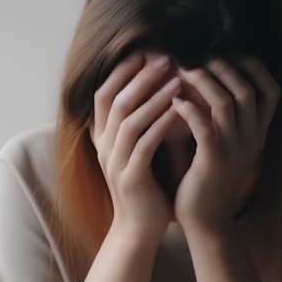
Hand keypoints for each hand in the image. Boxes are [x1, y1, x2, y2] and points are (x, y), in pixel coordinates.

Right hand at [91, 53, 182, 241]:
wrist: (138, 229)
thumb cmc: (143, 186)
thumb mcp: (134, 150)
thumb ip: (136, 123)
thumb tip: (151, 89)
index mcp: (102, 138)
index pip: (103, 94)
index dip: (122, 72)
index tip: (146, 52)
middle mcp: (103, 147)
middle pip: (114, 101)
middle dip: (139, 77)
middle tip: (165, 57)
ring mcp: (115, 162)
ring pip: (128, 120)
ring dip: (153, 97)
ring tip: (177, 79)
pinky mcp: (131, 177)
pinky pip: (144, 144)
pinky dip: (160, 124)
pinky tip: (179, 111)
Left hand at [171, 56, 279, 231]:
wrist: (205, 222)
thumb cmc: (207, 181)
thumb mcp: (224, 146)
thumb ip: (224, 120)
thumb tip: (210, 85)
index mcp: (257, 133)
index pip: (270, 90)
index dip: (253, 67)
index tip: (229, 50)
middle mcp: (251, 139)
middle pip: (247, 90)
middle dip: (224, 67)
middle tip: (198, 53)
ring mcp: (235, 151)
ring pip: (228, 104)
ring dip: (205, 82)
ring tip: (183, 69)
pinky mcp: (213, 163)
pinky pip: (206, 129)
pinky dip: (190, 111)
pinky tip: (174, 101)